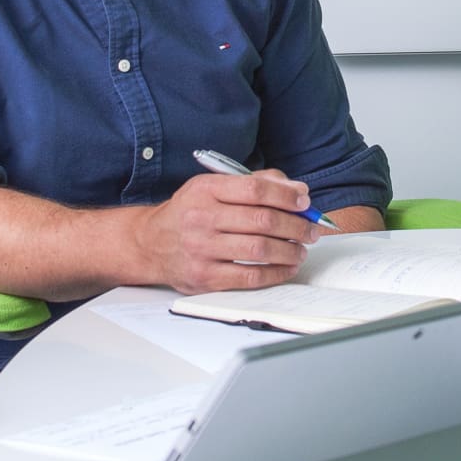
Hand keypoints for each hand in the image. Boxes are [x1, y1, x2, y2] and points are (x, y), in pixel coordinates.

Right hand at [131, 170, 320, 292]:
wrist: (149, 244)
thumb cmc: (188, 213)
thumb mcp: (211, 187)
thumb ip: (254, 182)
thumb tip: (297, 189)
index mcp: (205, 190)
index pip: (255, 189)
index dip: (287, 195)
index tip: (304, 202)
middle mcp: (201, 218)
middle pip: (263, 221)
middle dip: (296, 226)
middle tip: (311, 229)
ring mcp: (202, 250)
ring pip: (260, 250)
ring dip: (290, 250)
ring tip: (301, 249)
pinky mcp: (205, 278)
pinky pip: (250, 278)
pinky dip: (276, 273)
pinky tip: (286, 268)